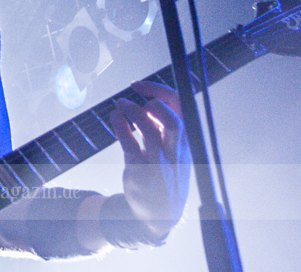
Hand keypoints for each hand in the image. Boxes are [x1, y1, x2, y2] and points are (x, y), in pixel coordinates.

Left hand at [109, 80, 190, 239]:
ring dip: (131, 111)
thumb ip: (166, 128)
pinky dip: (120, 127)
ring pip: (149, 131)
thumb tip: (150, 102)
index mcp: (186, 142)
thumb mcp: (176, 151)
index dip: (160, 90)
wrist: (159, 214)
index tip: (140, 85)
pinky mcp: (140, 174)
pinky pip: (129, 145)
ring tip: (119, 104)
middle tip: (134, 96)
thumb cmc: (166, 175)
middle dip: (154, 103)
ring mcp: (159, 164)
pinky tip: (115, 118)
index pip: (181, 108)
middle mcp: (176, 152)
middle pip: (173, 121)